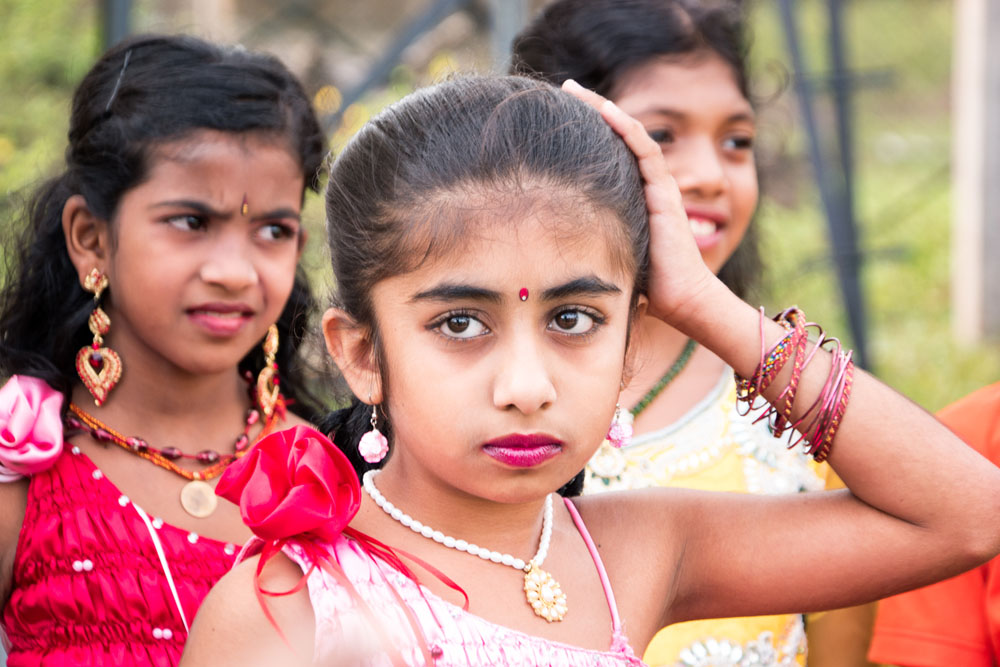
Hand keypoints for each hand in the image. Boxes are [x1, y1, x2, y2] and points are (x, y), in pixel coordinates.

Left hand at [561, 79, 721, 326]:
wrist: (681, 299)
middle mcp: (648, 185)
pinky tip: (607, 111)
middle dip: (591, 110)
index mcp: (635, 195)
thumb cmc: (646, 284)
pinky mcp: (665, 192)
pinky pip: (646, 151)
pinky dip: (626, 128)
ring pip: (631, 134)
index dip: (587, 130)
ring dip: (605, 109)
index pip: (610, 151)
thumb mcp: (609, 249)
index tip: (559, 114)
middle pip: (618, 135)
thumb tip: (548, 240)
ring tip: (577, 91)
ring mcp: (659, 185)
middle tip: (564, 90)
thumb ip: (590, 235)